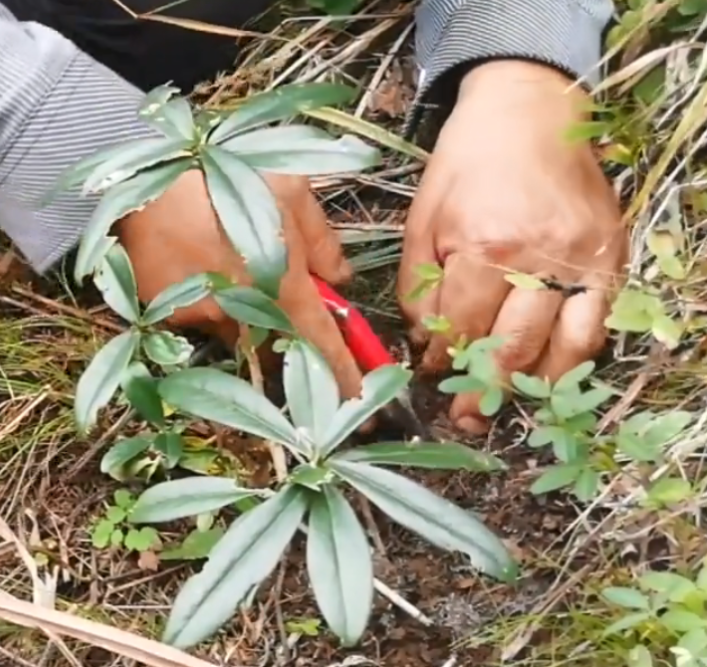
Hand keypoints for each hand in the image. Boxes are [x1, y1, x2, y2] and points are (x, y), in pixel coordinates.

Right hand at [118, 170, 364, 398]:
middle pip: (272, 344)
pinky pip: (192, 314)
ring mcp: (202, 316)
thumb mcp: (292, 190)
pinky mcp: (165, 312)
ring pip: (230, 327)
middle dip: (278, 330)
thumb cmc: (226, 169)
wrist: (146, 169)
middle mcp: (244, 312)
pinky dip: (198, 293)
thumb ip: (322, 241)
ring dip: (235, 307)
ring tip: (215, 253)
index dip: (343, 374)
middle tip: (266, 288)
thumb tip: (339, 279)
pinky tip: (185, 254)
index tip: (358, 401)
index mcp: (283, 286)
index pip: (322, 344)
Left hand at [398, 60, 627, 433]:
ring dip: (534, 387)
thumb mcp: (424, 217)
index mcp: (484, 244)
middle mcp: (538, 257)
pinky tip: (549, 372)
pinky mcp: (611, 257)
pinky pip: (597, 326)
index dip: (442, 360)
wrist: (530, 111)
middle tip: (466, 416)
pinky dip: (574, 358)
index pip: (462, 328)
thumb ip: (420, 284)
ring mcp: (583, 259)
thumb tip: (424, 340)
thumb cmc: (468, 162)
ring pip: (564, 349)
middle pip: (513, 348)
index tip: (429, 374)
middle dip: (484, 390)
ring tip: (507, 403)